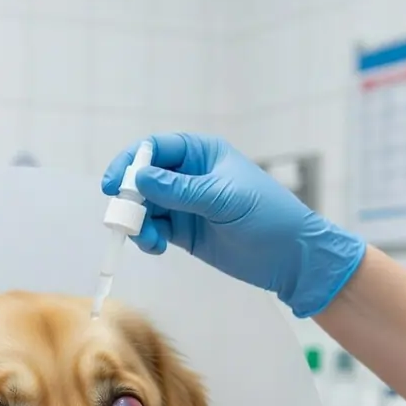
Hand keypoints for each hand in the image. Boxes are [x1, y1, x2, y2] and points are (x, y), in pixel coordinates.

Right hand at [101, 133, 365, 317]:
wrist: (289, 257)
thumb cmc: (267, 216)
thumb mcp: (222, 199)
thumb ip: (179, 189)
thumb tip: (140, 177)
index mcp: (201, 154)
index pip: (155, 148)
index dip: (131, 162)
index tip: (116, 184)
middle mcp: (188, 175)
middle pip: (143, 178)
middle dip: (130, 197)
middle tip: (122, 218)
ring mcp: (184, 204)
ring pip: (144, 207)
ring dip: (138, 222)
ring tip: (150, 240)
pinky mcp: (183, 231)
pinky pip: (153, 229)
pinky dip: (148, 238)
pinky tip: (157, 248)